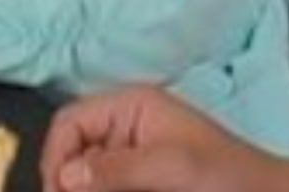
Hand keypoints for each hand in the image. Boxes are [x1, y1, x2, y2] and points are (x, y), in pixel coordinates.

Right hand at [41, 87, 287, 191]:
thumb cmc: (232, 176)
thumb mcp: (172, 167)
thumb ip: (116, 169)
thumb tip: (67, 176)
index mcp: (130, 106)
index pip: (69, 123)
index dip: (56, 158)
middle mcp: (125, 129)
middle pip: (72, 154)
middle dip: (69, 182)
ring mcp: (132, 158)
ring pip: (87, 178)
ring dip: (85, 190)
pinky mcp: (139, 182)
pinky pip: (107, 186)